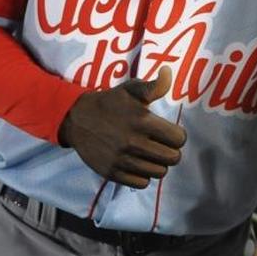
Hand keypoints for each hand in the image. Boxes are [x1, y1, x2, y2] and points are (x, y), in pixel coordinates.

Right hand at [58, 67, 185, 188]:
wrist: (77, 119)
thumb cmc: (110, 103)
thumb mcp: (131, 90)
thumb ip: (154, 85)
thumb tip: (168, 72)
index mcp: (142, 121)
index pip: (179, 139)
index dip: (178, 135)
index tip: (170, 133)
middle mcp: (133, 142)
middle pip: (173, 158)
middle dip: (171, 150)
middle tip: (161, 144)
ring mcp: (122, 160)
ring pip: (159, 172)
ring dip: (158, 164)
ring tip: (150, 154)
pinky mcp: (112, 172)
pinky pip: (142, 183)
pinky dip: (143, 175)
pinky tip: (137, 163)